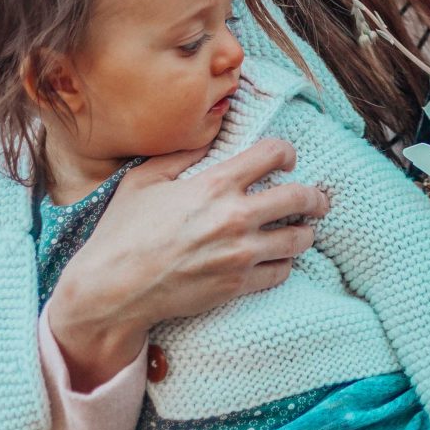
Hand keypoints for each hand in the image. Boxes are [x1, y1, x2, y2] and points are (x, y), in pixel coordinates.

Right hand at [47, 141, 330, 391]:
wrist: (111, 291)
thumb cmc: (122, 232)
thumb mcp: (143, 180)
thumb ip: (181, 155)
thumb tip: (208, 138)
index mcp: (215, 184)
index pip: (273, 154)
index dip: (286, 152)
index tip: (286, 159)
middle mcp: (235, 217)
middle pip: (299, 198)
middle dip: (315, 197)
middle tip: (318, 200)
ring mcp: (239, 254)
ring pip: (298, 240)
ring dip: (304, 232)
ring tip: (301, 231)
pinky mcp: (236, 286)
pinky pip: (280, 272)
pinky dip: (283, 264)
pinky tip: (277, 259)